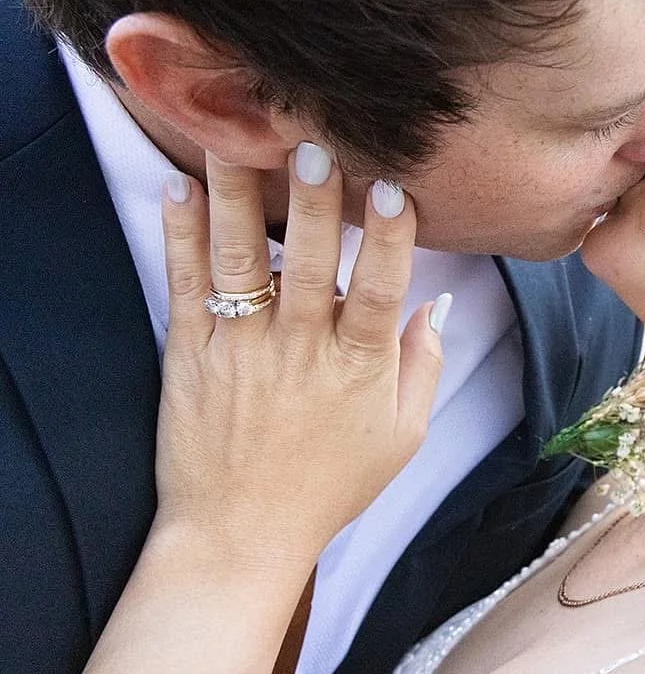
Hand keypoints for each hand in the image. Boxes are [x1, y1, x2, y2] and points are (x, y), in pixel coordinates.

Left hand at [152, 146, 445, 575]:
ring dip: (241, 196)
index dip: (389, 236)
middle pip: (310, 260)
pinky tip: (181, 186)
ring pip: (241, 259)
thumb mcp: (404, 435)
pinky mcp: (191, 353)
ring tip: (238, 140)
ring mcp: (241, 349)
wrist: (240, 533)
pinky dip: (181, 233)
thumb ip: (423, 364)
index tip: (396, 187)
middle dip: (316, 199)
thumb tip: (435, 304)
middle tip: (316, 144)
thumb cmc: (330, 485)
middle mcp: (300, 350)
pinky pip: (186, 284)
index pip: (379, 287)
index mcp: (359, 368)